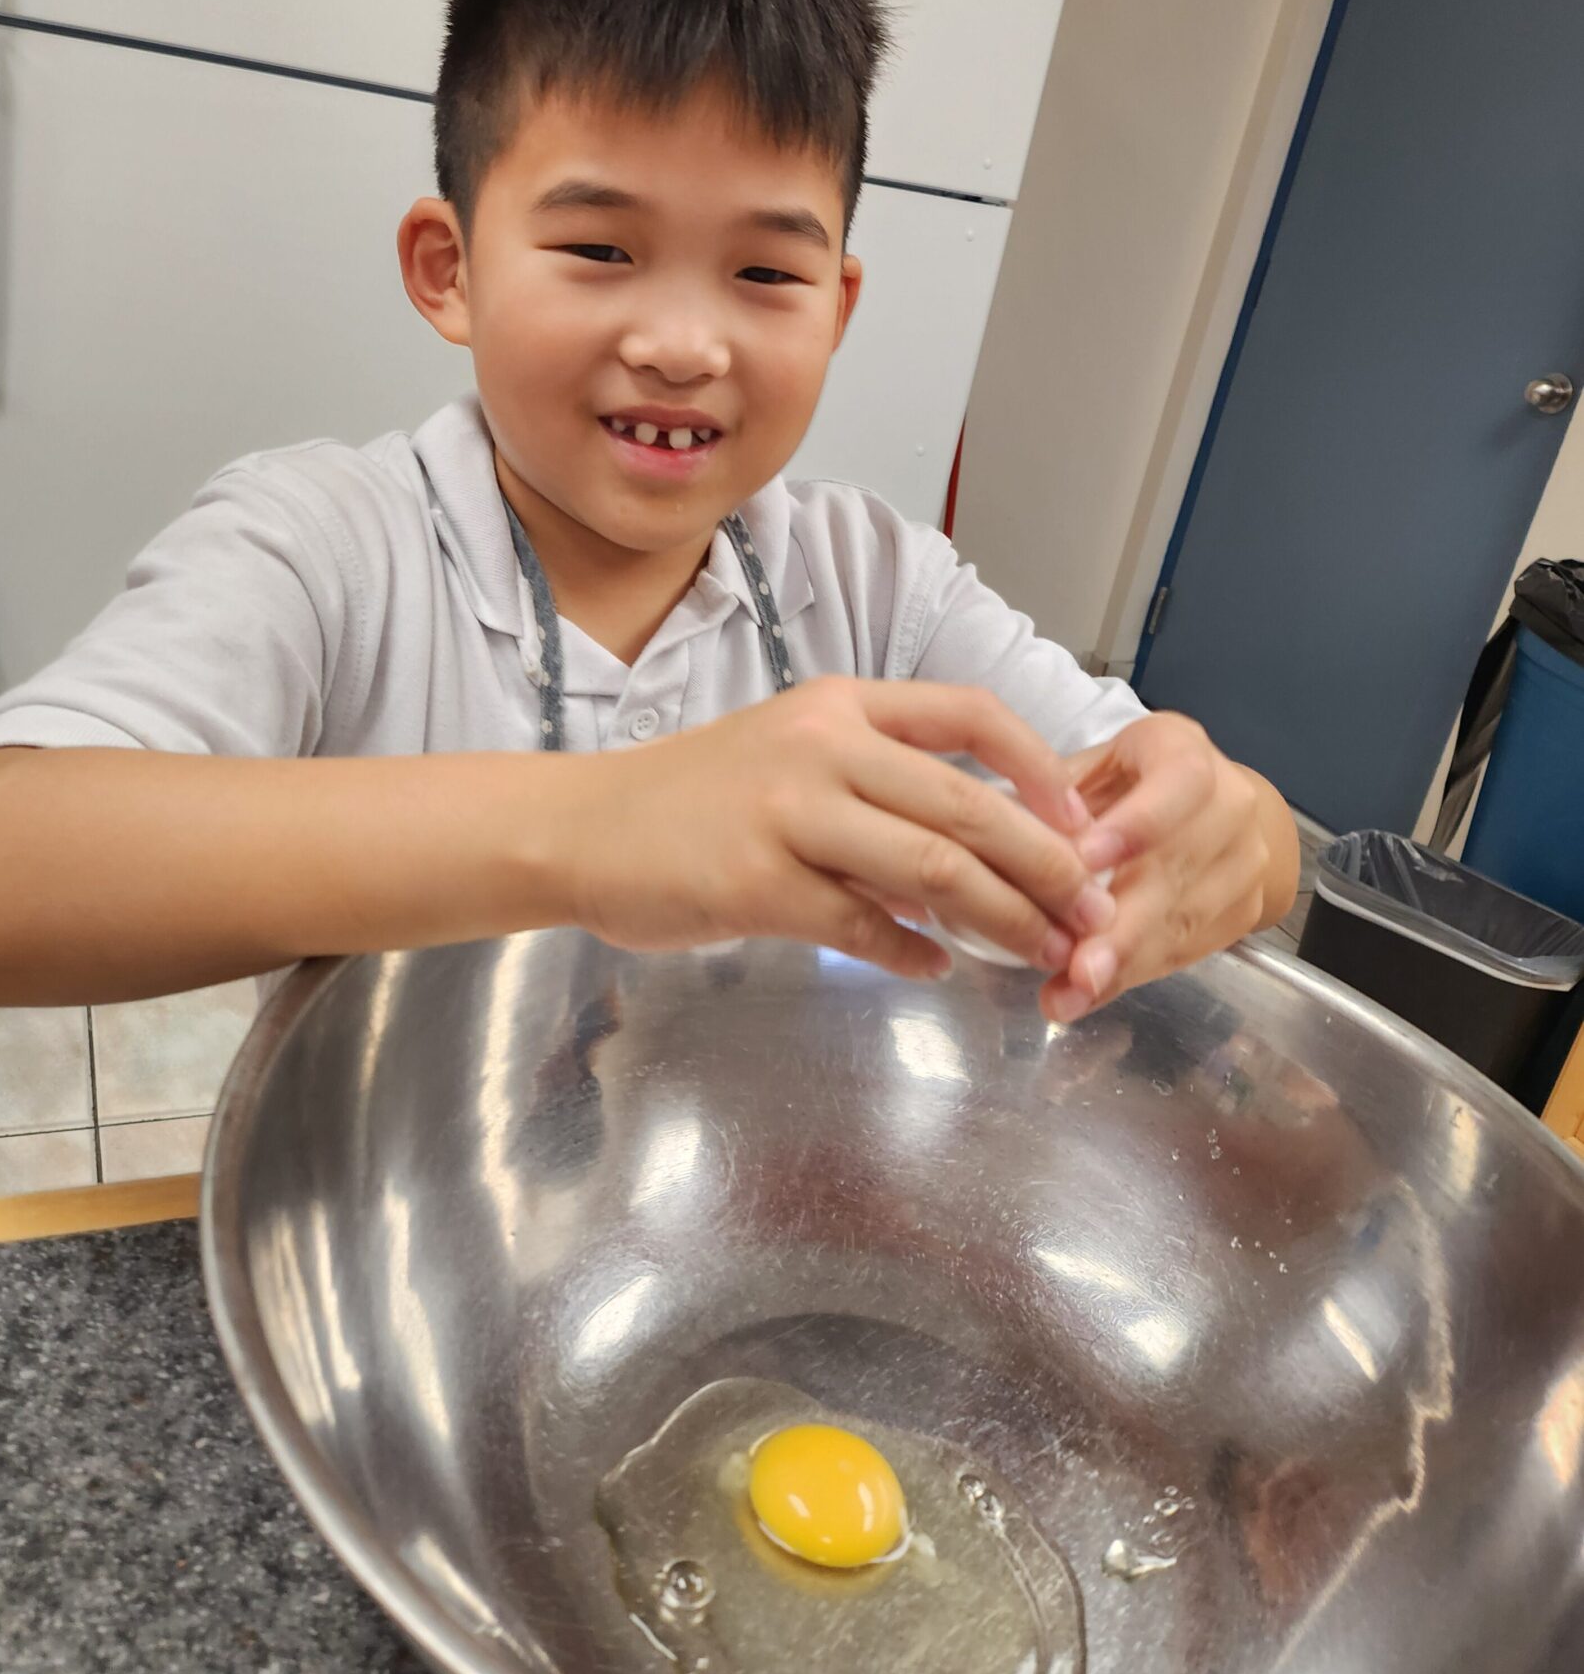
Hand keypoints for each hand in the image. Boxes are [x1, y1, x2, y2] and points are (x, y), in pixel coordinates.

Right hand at [555, 677, 1117, 979]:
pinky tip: (937, 969)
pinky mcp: (757, 882)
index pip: (970, 713)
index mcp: (840, 704)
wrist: (581, 827)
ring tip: (1040, 952)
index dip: (1041, 767)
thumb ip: (877, 784)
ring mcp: (788, 813)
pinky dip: (913, 953)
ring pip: (933, 868)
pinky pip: (864, 926)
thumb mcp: (788, 752)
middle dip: (1049, 867)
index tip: (1081, 823)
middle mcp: (822, 745)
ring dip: (1003, 919)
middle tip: (1092, 914)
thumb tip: (973, 850)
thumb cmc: (690, 797)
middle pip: (970, 805)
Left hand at [1041, 713, 1294, 1020]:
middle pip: (1180, 870)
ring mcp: (1245, 864)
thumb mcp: (1097, 765)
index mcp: (1187, 754)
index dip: (1137, 824)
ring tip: (1068, 994)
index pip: (1179, 783)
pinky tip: (1085, 996)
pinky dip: (1130, 977)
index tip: (1085, 860)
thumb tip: (1007, 830)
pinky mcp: (1243, 914)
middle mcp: (1231, 807)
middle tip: (1076, 966)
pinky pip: (1184, 952)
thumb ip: (1058, 793)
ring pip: (1182, 921)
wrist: (1218, 812)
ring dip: (1122, 964)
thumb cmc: (1136, 782)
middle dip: (1124, 925)